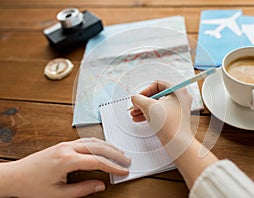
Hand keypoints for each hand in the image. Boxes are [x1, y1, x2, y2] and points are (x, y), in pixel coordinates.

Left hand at [0, 138, 130, 197]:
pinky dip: (98, 143)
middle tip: (127, 160)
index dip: (113, 166)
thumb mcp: (58, 194)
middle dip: (115, 153)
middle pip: (98, 147)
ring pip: (93, 141)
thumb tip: (100, 185)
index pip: (97, 161)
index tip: (123, 170)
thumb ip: (82, 189)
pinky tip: (103, 147)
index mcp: (67, 160)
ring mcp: (65, 144)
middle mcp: (67, 148)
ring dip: (108, 146)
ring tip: (120, 153)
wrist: (15, 176)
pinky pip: (85, 140)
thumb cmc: (32, 186)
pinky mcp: (63, 144)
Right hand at [130, 80, 192, 143]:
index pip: (158, 84)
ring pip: (158, 104)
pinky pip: (161, 112)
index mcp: (178, 90)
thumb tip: (135, 98)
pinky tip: (141, 119)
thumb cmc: (170, 125)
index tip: (138, 98)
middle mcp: (180, 98)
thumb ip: (138, 99)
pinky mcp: (177, 118)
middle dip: (143, 102)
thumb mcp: (149, 107)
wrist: (178, 143)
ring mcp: (179, 108)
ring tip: (135, 115)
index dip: (145, 91)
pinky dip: (151, 114)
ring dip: (145, 109)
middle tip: (135, 107)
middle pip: (157, 95)